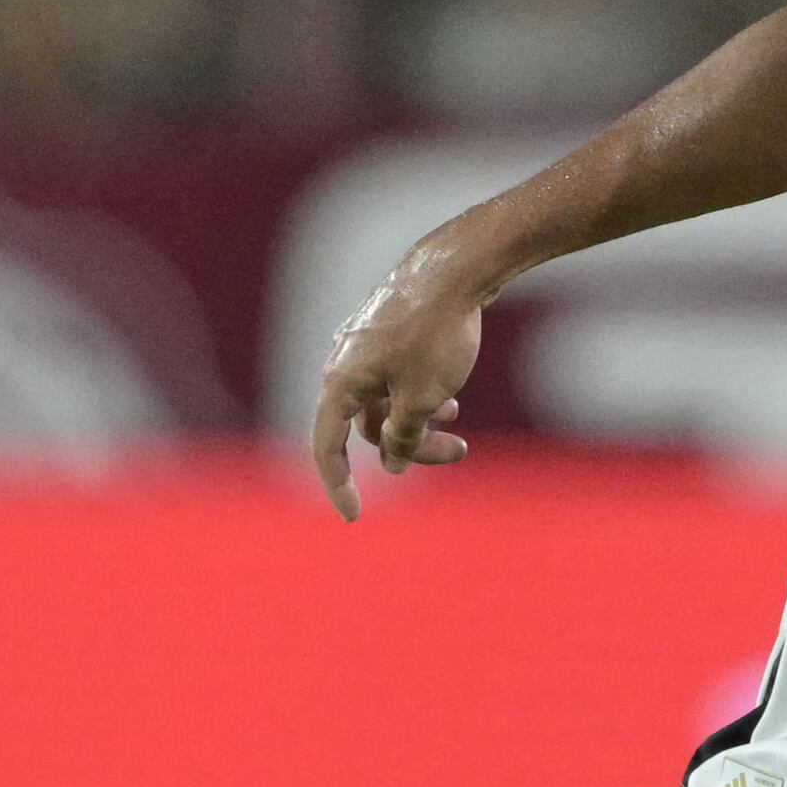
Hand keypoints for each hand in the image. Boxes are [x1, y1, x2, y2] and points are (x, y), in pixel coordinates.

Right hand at [303, 237, 501, 521]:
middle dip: (410, 448)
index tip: (354, 517)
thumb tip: (393, 463)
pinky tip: (451, 398)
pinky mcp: (386, 334)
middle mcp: (343, 364)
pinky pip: (394, 380)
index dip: (338, 485)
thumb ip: (404, 438)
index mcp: (340, 383)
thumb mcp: (422, 399)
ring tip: (458, 424)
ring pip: (385, 403)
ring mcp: (363, 347)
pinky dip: (419, 397)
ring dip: (419, 422)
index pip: (327, 447)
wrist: (454, 269)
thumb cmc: (435, 335)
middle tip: (459, 452)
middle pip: (367, 427)